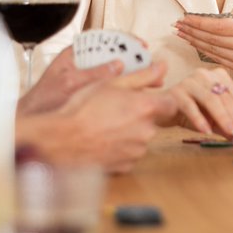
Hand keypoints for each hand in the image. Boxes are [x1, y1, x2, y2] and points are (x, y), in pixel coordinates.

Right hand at [18, 61, 177, 172]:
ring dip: (129, 133)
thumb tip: (163, 65)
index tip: (146, 100)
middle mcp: (147, 131)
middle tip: (115, 111)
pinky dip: (120, 149)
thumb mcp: (112, 83)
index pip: (172, 104)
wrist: (60, 139)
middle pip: (154, 122)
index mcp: (147, 108)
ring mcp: (137, 151)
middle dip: (140, 117)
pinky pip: (129, 155)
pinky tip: (102, 141)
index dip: (160, 101)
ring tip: (105, 126)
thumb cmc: (83, 108)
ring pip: (140, 139)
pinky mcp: (126, 166)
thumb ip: (142, 75)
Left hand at [19, 46, 151, 115]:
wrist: (32, 124)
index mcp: (75, 55)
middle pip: (114, 56)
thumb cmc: (42, 102)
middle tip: (151, 65)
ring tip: (151, 81)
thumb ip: (92, 74)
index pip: (104, 39)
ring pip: (116, 73)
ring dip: (133, 76)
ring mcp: (88, 80)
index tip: (140, 45)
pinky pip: (113, 88)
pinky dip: (126, 90)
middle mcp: (83, 65)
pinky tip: (137, 97)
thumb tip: (118, 65)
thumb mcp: (68, 85)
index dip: (124, 40)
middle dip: (134, 60)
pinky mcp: (91, 95)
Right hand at [162, 67, 232, 143]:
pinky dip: (199, 119)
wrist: (161, 110)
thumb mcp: (213, 121)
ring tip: (231, 133)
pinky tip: (206, 131)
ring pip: (211, 99)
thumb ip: (227, 127)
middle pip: (227, 98)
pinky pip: (190, 106)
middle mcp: (206, 75)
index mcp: (219, 77)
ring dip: (223, 118)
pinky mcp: (177, 91)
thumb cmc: (189, 113)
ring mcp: (190, 81)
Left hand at [174, 15, 232, 77]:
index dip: (199, 22)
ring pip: (214, 51)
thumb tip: (211, 22)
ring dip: (195, 42)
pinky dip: (207, 53)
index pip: (218, 26)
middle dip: (192, 32)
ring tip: (183, 35)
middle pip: (213, 39)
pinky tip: (197, 47)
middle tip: (178, 26)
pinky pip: (221, 61)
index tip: (186, 17)